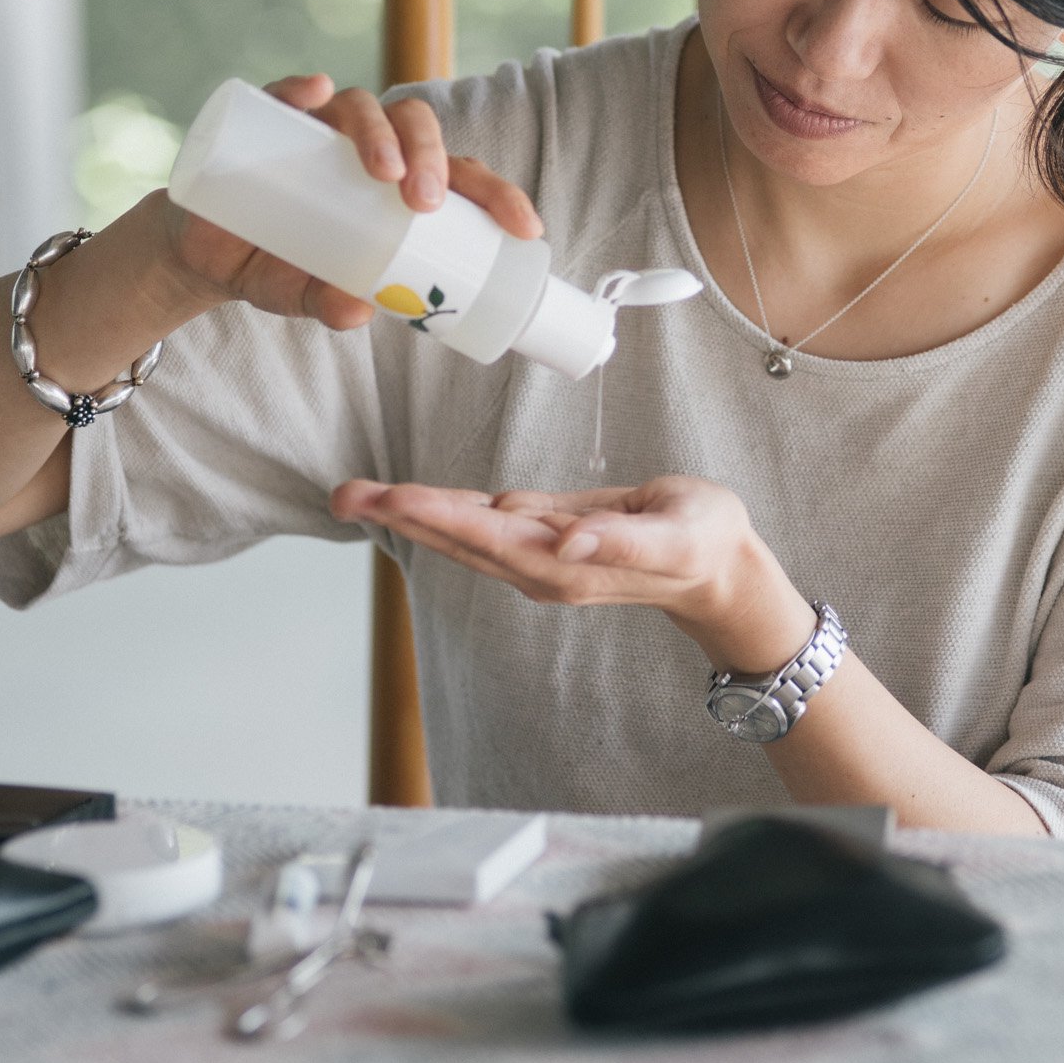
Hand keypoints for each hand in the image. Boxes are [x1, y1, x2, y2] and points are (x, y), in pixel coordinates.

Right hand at [151, 74, 544, 329]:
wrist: (206, 256)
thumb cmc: (278, 269)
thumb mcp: (307, 297)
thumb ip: (331, 304)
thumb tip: (359, 311)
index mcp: (401, 187)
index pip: (462, 178)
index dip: (498, 196)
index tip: (525, 229)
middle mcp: (368, 148)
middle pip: (418, 129)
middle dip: (434, 159)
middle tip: (427, 204)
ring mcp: (318, 129)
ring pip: (362, 108)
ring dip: (380, 132)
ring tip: (385, 175)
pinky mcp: (267, 120)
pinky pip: (287, 93)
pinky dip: (300, 87)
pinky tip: (312, 93)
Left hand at [329, 475, 813, 671]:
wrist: (718, 567)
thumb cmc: (703, 542)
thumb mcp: (676, 536)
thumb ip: (620, 541)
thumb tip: (565, 545)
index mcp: (567, 566)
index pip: (488, 536)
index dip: (439, 515)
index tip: (393, 498)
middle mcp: (541, 568)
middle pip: (458, 539)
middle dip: (402, 516)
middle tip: (345, 494)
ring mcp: (538, 560)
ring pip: (463, 534)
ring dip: (411, 514)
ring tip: (358, 494)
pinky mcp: (544, 544)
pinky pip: (485, 527)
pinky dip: (444, 512)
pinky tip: (412, 502)